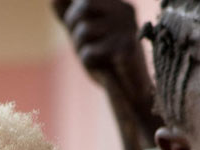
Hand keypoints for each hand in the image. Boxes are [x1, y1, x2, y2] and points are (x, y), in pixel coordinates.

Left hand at [52, 0, 157, 130]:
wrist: (128, 90)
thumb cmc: (105, 60)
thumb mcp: (84, 33)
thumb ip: (70, 14)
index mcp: (118, 4)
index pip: (83, 0)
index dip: (73, 16)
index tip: (79, 29)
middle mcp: (125, 11)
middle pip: (82, 7)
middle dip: (76, 29)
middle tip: (87, 43)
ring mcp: (127, 28)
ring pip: (83, 30)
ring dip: (83, 47)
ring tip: (99, 54)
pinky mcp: (126, 48)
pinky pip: (88, 52)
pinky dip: (90, 61)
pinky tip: (105, 64)